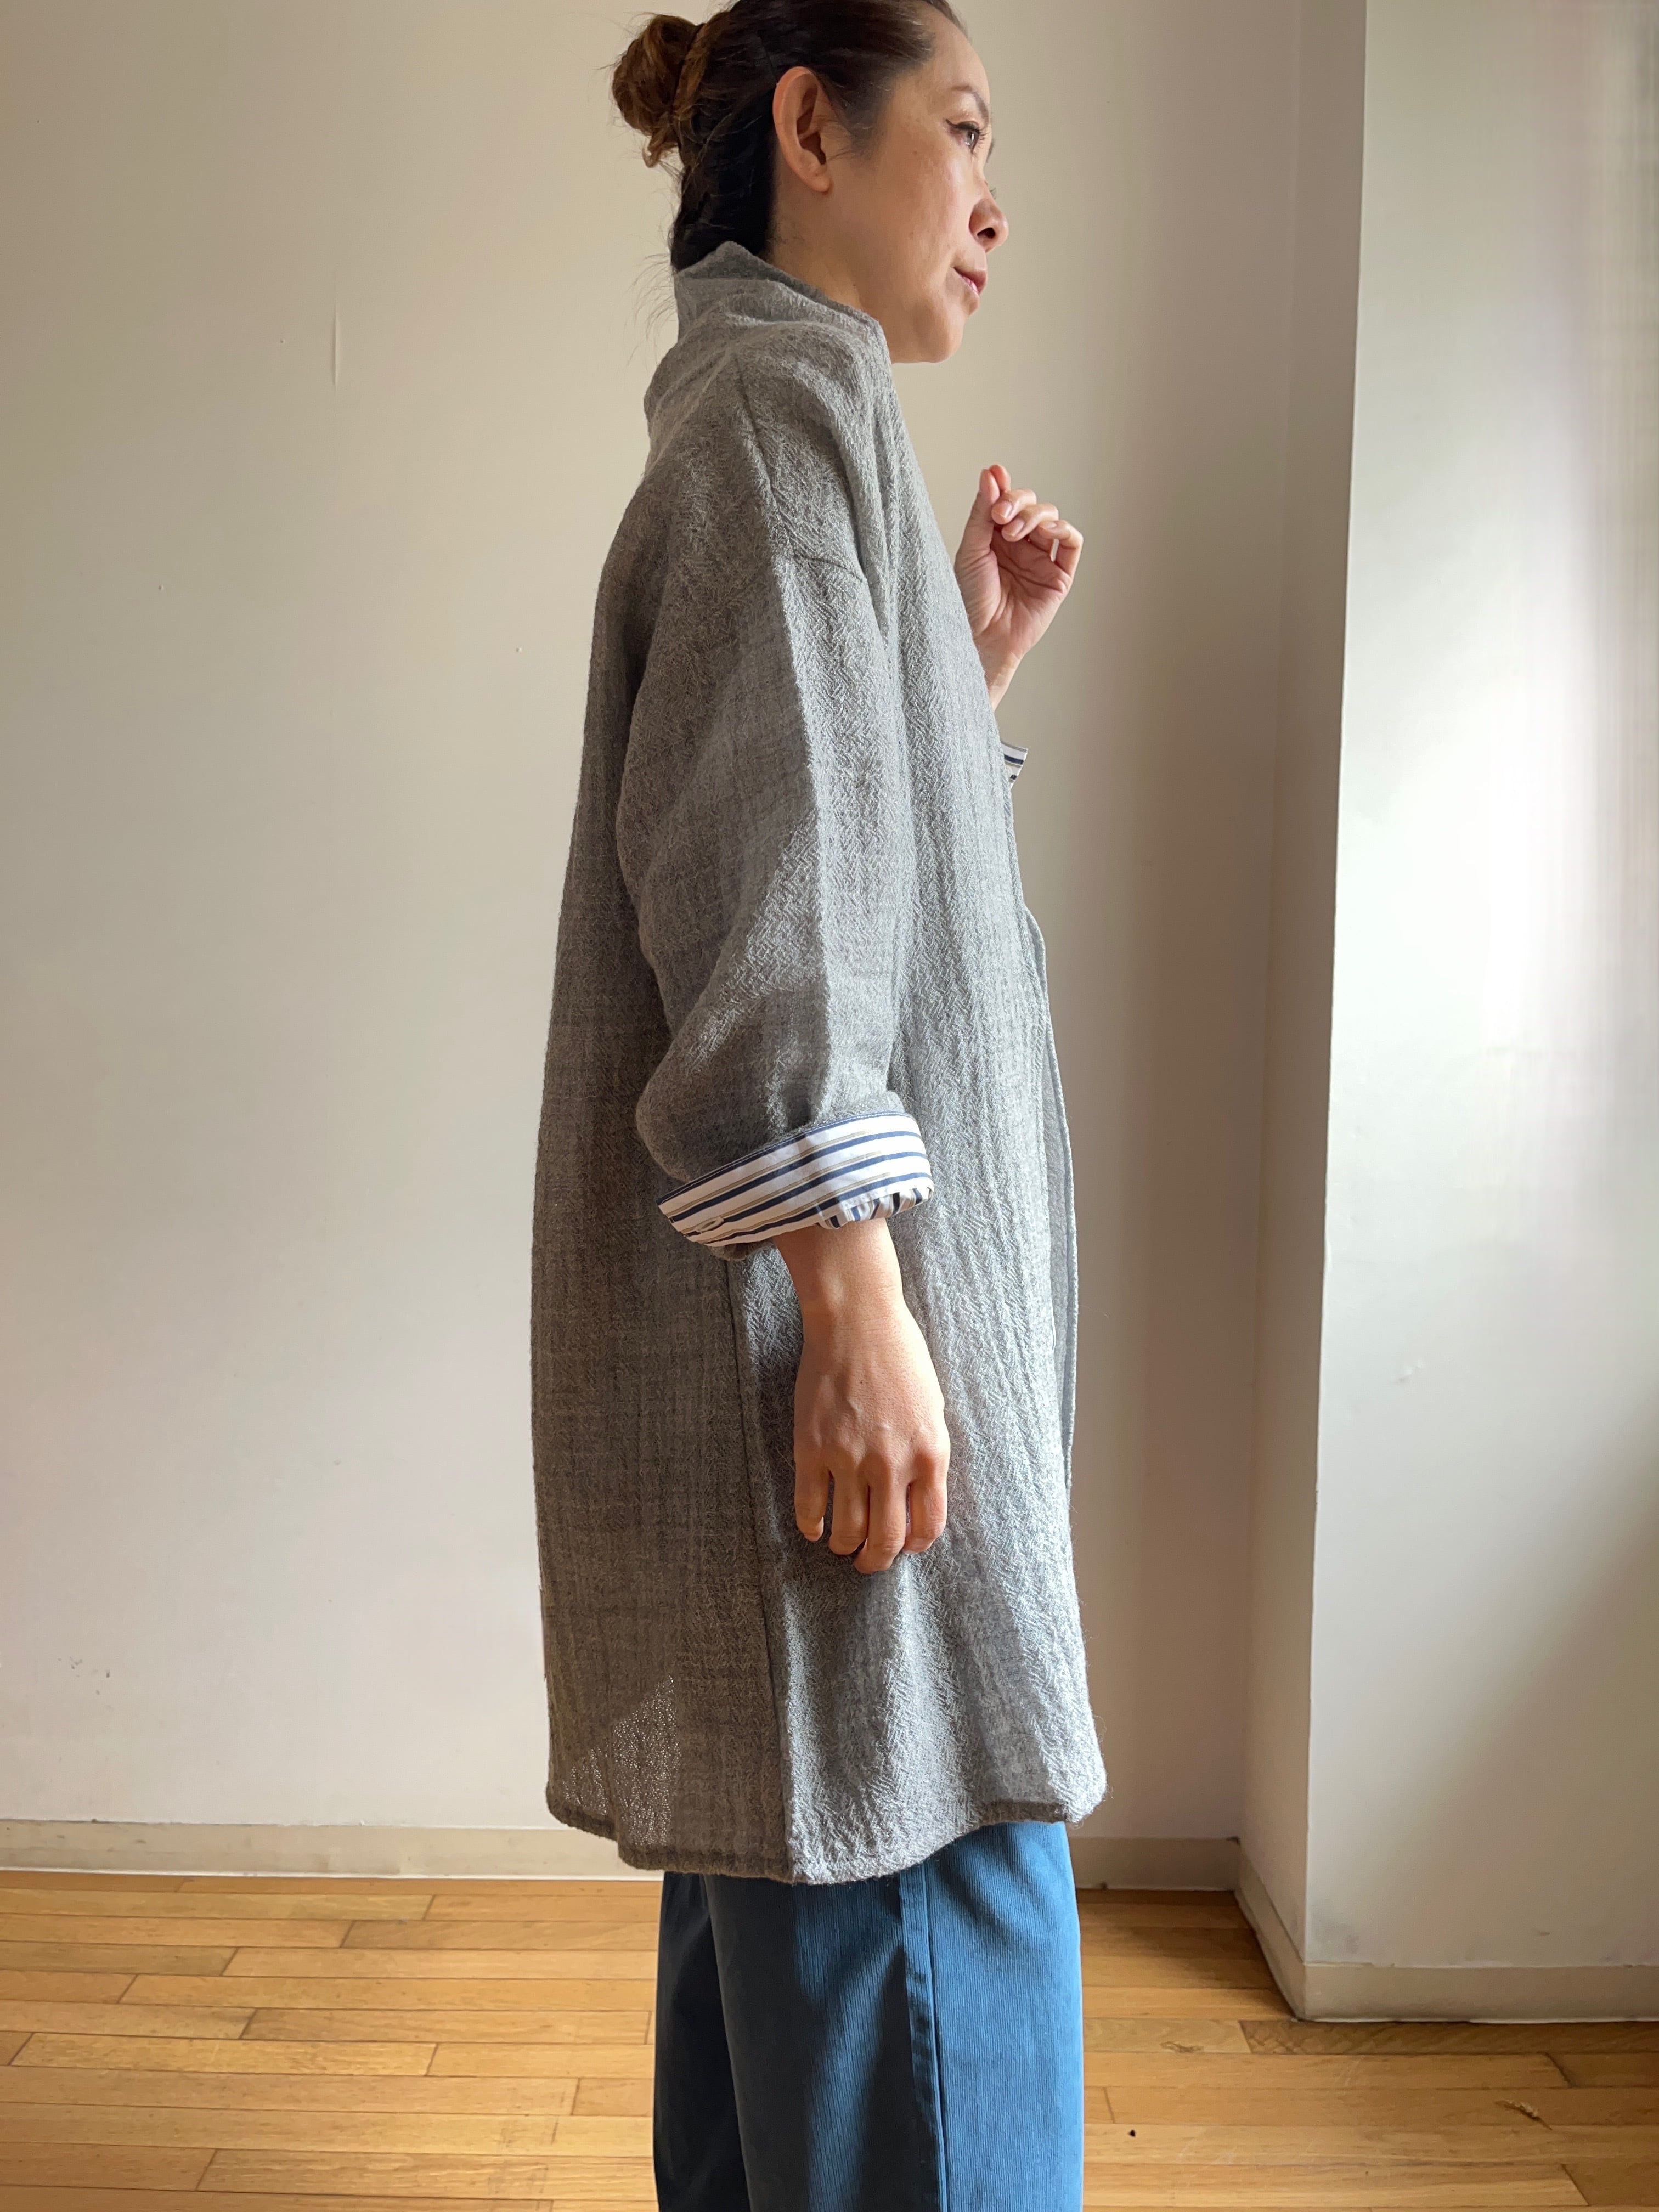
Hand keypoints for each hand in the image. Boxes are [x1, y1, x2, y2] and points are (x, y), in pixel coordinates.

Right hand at [773, 1215, 950, 1573]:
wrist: (857, 1319)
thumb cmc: (900, 1357)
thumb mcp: (932, 1408)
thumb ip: (927, 1455)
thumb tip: (915, 1500)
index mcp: (931, 1453)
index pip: (928, 1526)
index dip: (914, 1545)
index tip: (904, 1545)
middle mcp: (893, 1463)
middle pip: (887, 1539)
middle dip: (877, 1560)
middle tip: (869, 1562)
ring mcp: (850, 1458)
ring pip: (848, 1530)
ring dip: (845, 1546)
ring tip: (842, 1545)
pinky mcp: (812, 1448)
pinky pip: (810, 1506)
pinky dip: (812, 1526)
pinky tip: (814, 1528)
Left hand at [954, 462, 1082, 707]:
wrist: (983, 636)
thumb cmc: (971, 599)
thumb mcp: (971, 549)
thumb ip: (983, 511)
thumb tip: (991, 473)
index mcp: (995, 537)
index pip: (1007, 500)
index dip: (1004, 487)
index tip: (995, 478)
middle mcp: (1020, 545)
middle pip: (1031, 504)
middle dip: (1017, 503)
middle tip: (1000, 516)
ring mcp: (1041, 559)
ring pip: (1051, 518)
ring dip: (1034, 516)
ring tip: (1012, 531)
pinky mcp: (1059, 575)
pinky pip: (1071, 543)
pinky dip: (1064, 530)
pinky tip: (1048, 531)